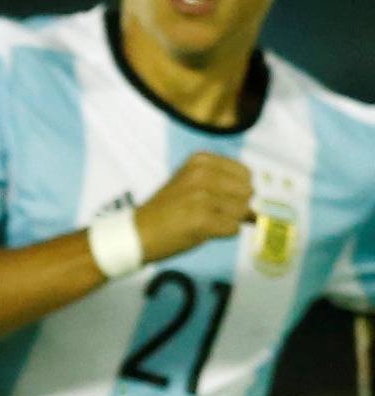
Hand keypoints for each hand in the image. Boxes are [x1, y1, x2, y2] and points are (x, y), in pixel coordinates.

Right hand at [134, 153, 255, 265]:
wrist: (135, 234)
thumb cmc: (166, 211)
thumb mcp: (191, 185)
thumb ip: (224, 186)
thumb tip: (260, 206)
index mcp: (200, 160)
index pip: (245, 174)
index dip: (237, 191)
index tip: (217, 200)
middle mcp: (202, 174)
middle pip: (247, 192)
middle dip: (235, 207)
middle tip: (211, 214)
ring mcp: (202, 196)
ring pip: (242, 211)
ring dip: (228, 222)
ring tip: (204, 223)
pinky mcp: (201, 219)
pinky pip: (233, 228)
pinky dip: (222, 234)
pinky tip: (202, 232)